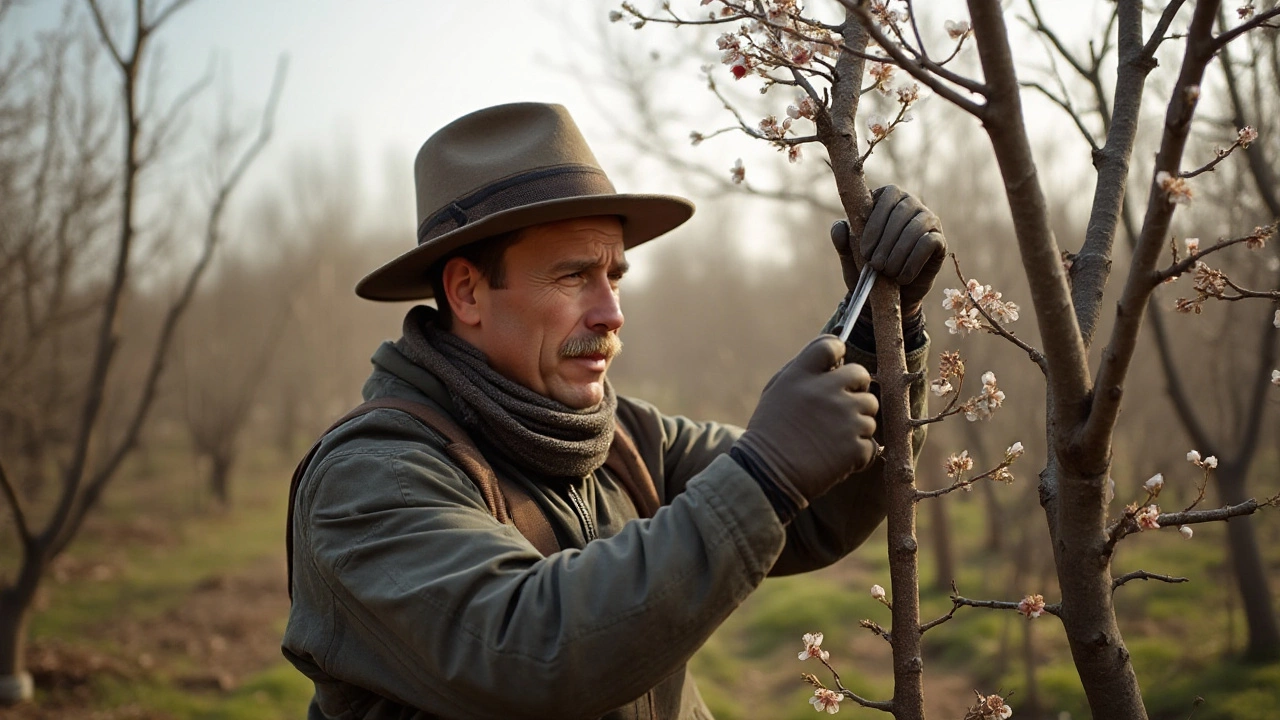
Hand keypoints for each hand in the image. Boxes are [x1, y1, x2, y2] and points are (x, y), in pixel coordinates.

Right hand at [735, 336, 878, 504]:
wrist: (767, 476)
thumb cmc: (769, 434)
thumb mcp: (775, 393)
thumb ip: (802, 372)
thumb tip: (832, 362)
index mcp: (801, 375)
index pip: (831, 345)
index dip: (837, 352)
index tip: (835, 365)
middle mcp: (826, 391)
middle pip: (861, 374)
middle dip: (855, 388)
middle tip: (840, 406)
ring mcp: (845, 418)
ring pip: (870, 410)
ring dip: (856, 422)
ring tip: (831, 438)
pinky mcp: (855, 446)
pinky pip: (871, 442)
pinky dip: (858, 452)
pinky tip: (836, 456)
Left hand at [831, 185, 946, 318]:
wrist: (888, 296)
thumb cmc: (868, 268)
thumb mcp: (850, 255)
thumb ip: (843, 239)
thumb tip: (840, 227)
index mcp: (887, 198)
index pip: (885, 198)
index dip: (874, 224)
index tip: (864, 250)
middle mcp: (911, 204)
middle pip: (902, 212)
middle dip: (885, 241)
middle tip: (875, 265)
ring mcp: (928, 220)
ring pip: (916, 227)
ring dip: (898, 252)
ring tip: (887, 272)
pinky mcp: (939, 241)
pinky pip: (928, 243)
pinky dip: (912, 262)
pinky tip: (901, 277)